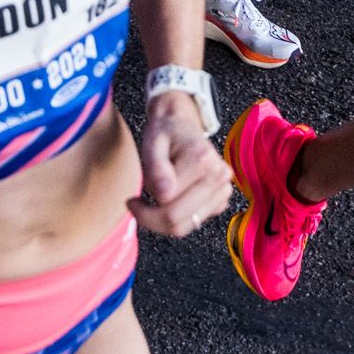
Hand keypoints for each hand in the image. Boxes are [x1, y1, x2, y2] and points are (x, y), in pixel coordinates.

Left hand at [129, 93, 232, 237]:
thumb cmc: (164, 134)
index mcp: (203, 160)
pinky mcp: (220, 202)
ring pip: (185, 227)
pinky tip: (169, 201)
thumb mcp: (152, 144)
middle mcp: (219, 177)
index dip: (144, 204)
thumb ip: (156, 168)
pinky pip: (192, 224)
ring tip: (152, 201)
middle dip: (151, 218)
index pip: (167, 202)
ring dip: (161, 221)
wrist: (181, 125)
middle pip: (178, 221)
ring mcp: (222, 191)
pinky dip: (175, 220)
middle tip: (135, 206)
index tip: (131, 198)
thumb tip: (165, 194)